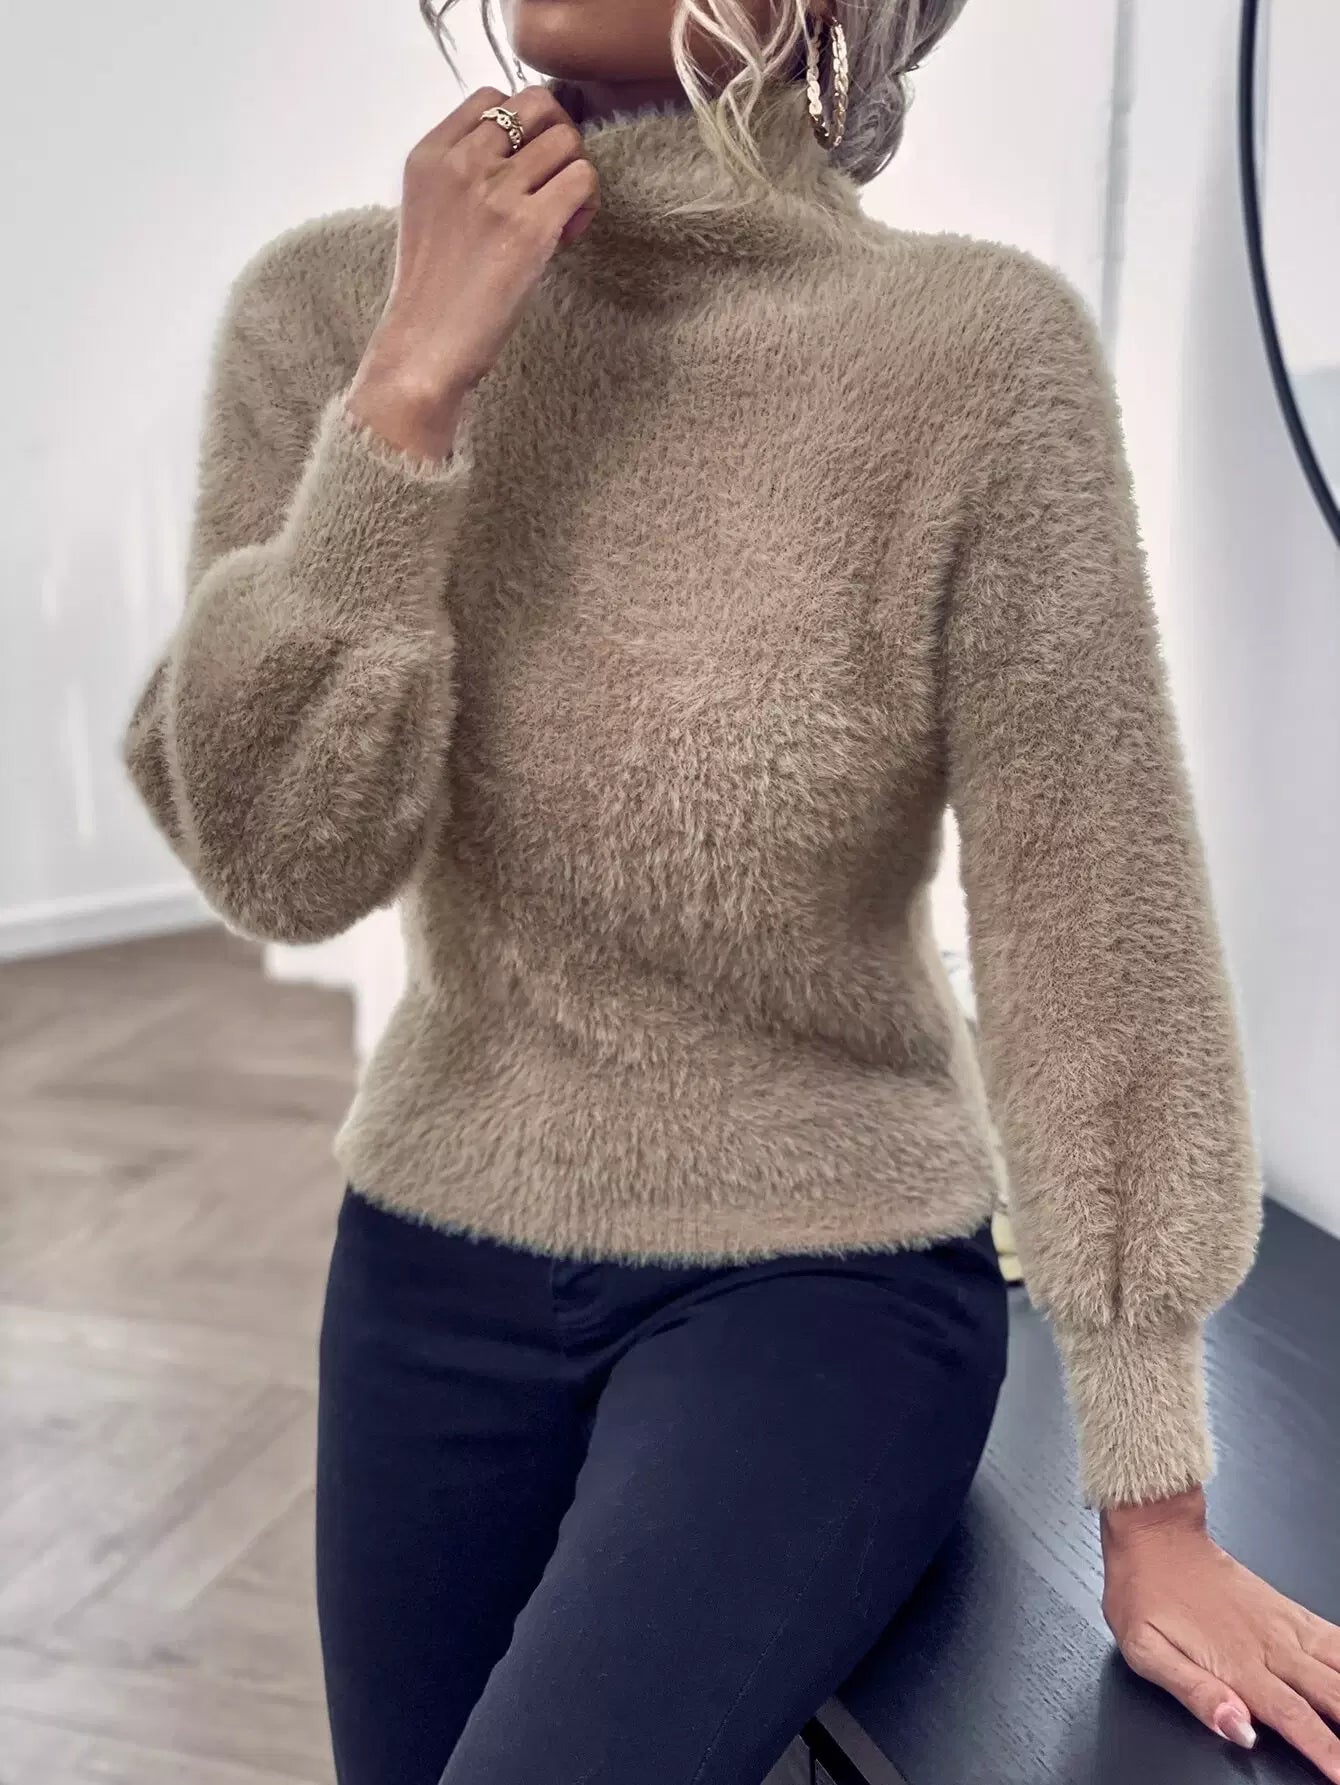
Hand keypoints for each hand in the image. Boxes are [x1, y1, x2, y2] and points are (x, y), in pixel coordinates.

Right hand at [348, 81, 598, 459]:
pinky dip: (587, 203)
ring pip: (568, 140)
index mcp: (430, 154)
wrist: (424, 349)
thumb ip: (461, 174)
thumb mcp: (427, 212)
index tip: (521, 169)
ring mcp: (496, 192)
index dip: (521, 126)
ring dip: (576, 173)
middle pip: (537, 104)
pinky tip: (569, 236)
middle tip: (554, 183)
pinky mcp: (530, 227)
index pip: (492, 97)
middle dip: (557, 137)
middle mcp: (462, 163)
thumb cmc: (431, 294)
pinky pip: (583, 179)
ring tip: (562, 217)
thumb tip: (521, 154)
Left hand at [1101, 1485, 1339, 1778]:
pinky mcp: (1286, 1609)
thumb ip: (1193, 1692)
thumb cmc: (1144, 1590)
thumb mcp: (1145, 1649)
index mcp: (1238, 1663)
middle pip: (1329, 1694)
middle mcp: (1269, 1645)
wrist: (1154, 1533)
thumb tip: (1237, 1727)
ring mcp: (1282, 1625)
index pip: (1294, 1718)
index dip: (1326, 1751)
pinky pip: (1332, 1635)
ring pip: (1338, 1663)